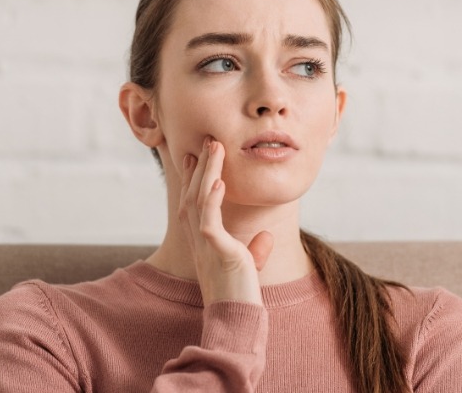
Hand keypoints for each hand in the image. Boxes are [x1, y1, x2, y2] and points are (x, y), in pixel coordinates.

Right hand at [179, 137, 273, 306]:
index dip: (195, 178)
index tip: (197, 156)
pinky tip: (220, 181)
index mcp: (203, 240)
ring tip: (214, 148)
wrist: (237, 319)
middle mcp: (198, 239)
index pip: (194, 202)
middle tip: (206, 142)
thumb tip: (268, 236)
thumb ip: (255, 249)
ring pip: (199, 199)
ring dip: (206, 172)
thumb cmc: (241, 294)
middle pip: (193, 194)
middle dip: (200, 167)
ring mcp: (204, 244)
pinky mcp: (215, 250)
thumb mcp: (247, 266)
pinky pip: (209, 219)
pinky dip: (212, 198)